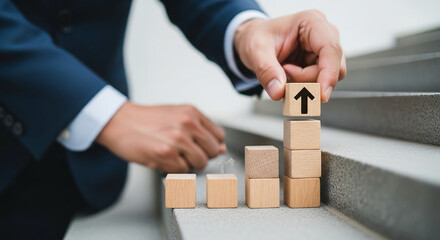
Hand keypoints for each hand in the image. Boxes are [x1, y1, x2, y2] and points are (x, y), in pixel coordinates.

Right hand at [96, 102, 225, 172]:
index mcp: (192, 112)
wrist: (119, 122)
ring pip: (200, 162)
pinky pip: (183, 171)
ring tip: (172, 154)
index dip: (210, 145)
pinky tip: (162, 158)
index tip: (200, 147)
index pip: (219, 135)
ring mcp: (178, 139)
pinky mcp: (166, 154)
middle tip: (183, 152)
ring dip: (187, 163)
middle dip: (200, 155)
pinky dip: (174, 169)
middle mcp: (188, 123)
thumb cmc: (145, 121)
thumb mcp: (176, 116)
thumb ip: (200, 130)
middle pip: (213, 151)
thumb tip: (221, 148)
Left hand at [234, 10, 345, 101]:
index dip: (329, 73)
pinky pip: (319, 83)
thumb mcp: (256, 51)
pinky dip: (302, 86)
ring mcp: (323, 50)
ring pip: (326, 78)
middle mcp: (323, 34)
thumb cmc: (257, 37)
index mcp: (311, 22)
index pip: (331, 49)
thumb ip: (266, 70)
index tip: (321, 95)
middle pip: (332, 67)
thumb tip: (278, 91)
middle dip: (307, 79)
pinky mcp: (320, 63)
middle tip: (284, 74)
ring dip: (303, 83)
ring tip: (284, 72)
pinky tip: (288, 76)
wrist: (253, 40)